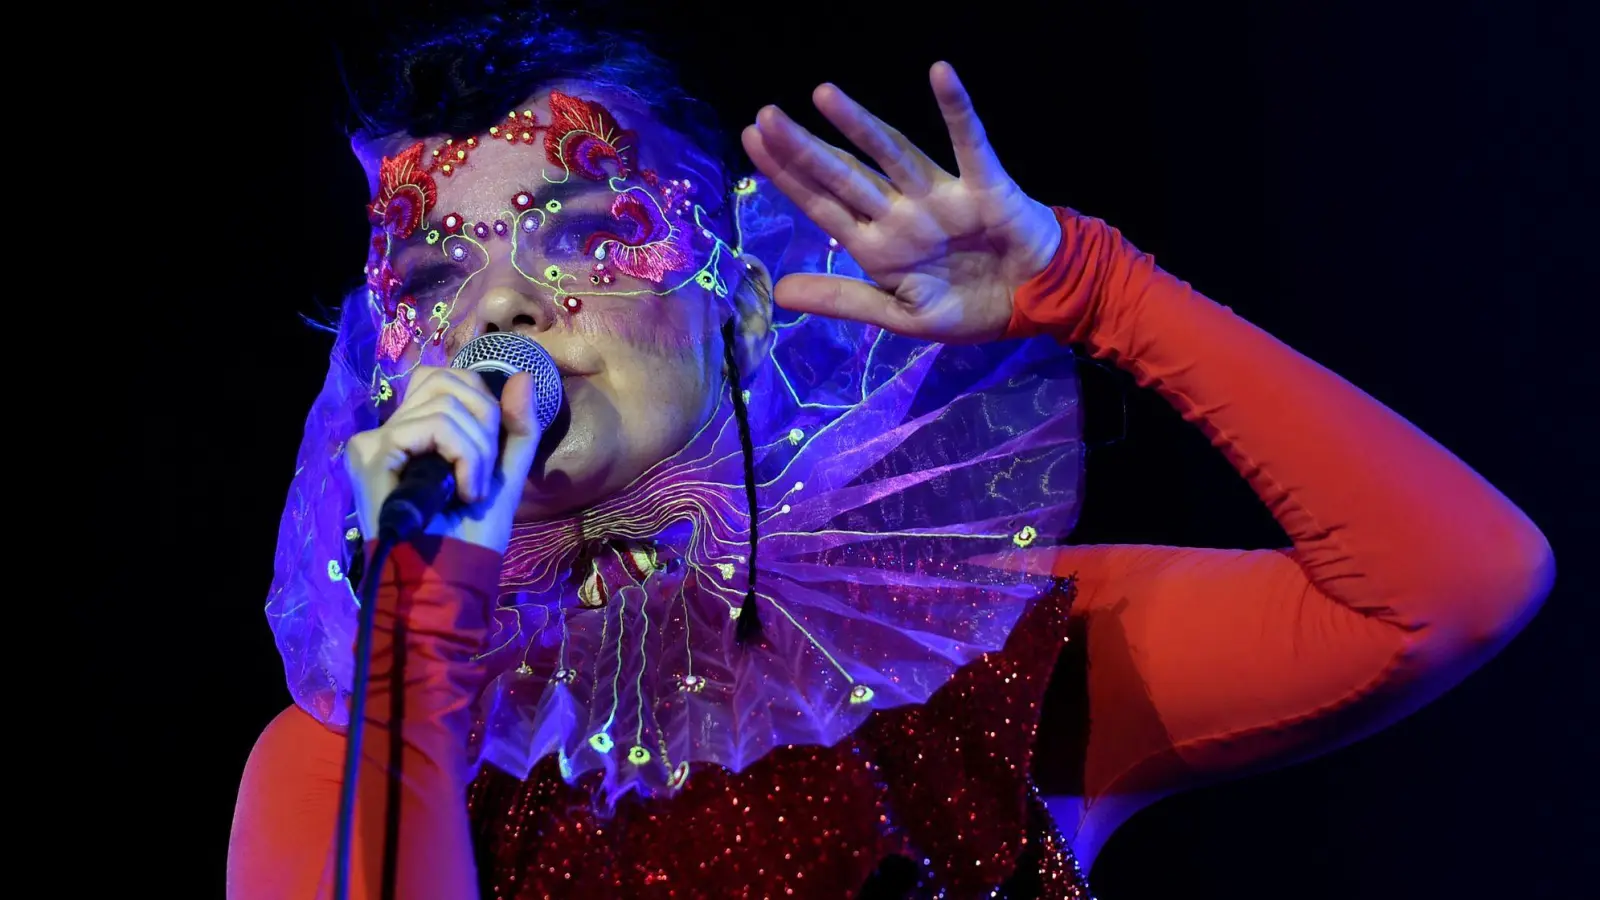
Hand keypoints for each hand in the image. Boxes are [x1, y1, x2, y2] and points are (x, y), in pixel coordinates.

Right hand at [346, 367, 542, 553]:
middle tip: (481, 475)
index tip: (486, 455)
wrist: (449, 577)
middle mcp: (390, 429)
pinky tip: (462, 492)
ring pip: (448, 406)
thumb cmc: (471, 534)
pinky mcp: (373, 452)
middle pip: (449, 381)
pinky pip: (437, 426)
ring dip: (478, 452)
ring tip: (470, 491)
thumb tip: (523, 373)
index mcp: (415, 430)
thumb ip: (518, 426)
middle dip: (486, 423)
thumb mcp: (505, 473)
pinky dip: (465, 457)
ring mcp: (375, 439)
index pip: (447, 378)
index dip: (482, 402)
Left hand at [742, 61, 1061, 343]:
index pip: (823, 204)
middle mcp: (902, 214)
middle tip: (766, 116)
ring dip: (861, 126)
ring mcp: (940, 196)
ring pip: (893, 155)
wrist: (1033, 303)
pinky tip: (940, 75)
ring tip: (824, 96)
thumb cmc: (968, 306)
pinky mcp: (984, 187)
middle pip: (846, 176)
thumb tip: (778, 292)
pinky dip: (958, 111)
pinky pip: (969, 144)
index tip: (752, 141)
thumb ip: (842, 299)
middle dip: (806, 150)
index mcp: (878, 245)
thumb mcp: (899, 314)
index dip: (788, 176)